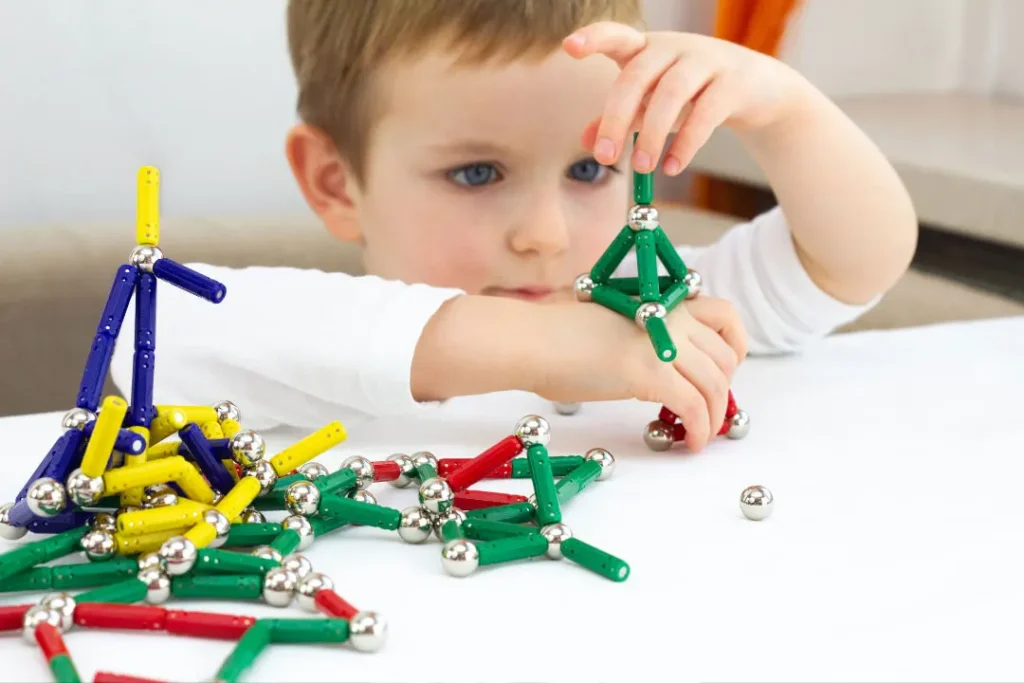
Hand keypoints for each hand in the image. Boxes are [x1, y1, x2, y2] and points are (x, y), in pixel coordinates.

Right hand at [531, 295, 747, 450]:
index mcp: (661, 302)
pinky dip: (700, 429)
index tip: (725, 371)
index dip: (735, 346)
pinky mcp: (651, 374)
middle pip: (725, 356)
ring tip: (702, 434)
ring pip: (716, 385)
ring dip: (715, 416)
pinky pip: (694, 407)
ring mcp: (663, 344)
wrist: (533, 341)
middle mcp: (670, 317)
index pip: (725, 315)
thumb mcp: (615, 327)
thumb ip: (645, 338)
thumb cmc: (558, 338)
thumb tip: (660, 369)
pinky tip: (690, 443)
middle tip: (710, 410)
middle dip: (725, 388)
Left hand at [563, 22, 807, 174]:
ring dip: (652, 135)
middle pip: (636, 75)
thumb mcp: (653, 103)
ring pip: (671, 93)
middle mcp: (674, 47)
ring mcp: (706, 60)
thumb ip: (621, 117)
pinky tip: (673, 166)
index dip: (594, 38)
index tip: (570, 48)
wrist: (757, 89)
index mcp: (648, 49)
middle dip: (616, 118)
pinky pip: (705, 113)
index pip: (616, 36)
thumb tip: (585, 140)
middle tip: (606, 157)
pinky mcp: (733, 83)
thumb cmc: (694, 93)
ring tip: (643, 167)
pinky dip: (686, 143)